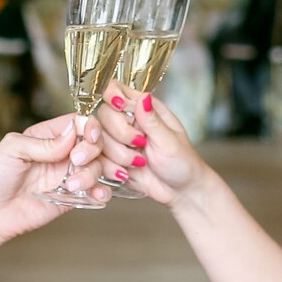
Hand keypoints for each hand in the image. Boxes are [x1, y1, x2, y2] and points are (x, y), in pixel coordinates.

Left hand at [0, 114, 110, 242]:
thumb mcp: (12, 150)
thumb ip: (42, 142)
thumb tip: (71, 134)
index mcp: (48, 135)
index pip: (78, 123)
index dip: (90, 127)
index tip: (88, 137)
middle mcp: (62, 153)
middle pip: (95, 142)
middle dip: (93, 150)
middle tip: (77, 161)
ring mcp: (69, 175)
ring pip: (99, 166)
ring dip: (93, 173)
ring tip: (72, 185)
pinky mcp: (73, 197)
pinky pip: (98, 190)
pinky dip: (103, 191)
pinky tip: (95, 194)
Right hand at [91, 81, 207, 206]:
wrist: (179, 191)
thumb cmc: (182, 163)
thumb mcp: (170, 142)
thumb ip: (152, 121)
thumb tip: (143, 97)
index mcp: (145, 108)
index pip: (116, 89)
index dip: (112, 96)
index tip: (120, 108)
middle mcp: (128, 121)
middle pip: (103, 114)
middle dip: (119, 133)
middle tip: (140, 143)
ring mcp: (118, 140)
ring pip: (98, 139)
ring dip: (118, 154)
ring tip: (139, 162)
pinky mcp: (112, 159)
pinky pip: (98, 159)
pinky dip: (111, 168)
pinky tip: (127, 173)